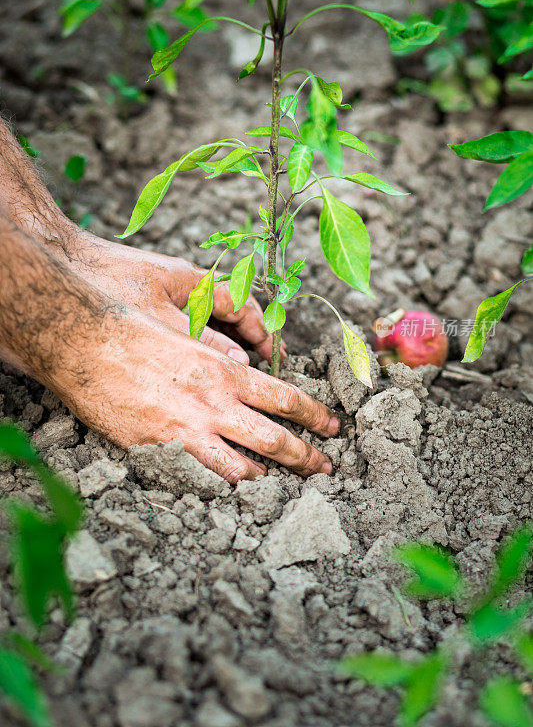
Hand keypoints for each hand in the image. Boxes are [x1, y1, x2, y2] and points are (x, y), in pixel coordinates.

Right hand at [59, 306, 337, 481]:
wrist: (83, 340)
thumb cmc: (133, 325)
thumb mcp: (188, 328)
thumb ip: (219, 351)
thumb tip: (244, 364)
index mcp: (224, 371)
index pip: (285, 398)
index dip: (314, 415)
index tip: (331, 426)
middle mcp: (212, 404)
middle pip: (274, 439)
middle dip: (305, 456)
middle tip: (324, 467)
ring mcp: (185, 431)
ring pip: (242, 468)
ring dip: (268, 478)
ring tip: (284, 487)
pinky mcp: (157, 449)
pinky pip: (199, 476)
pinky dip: (220, 485)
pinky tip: (231, 491)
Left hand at [60, 231, 285, 364]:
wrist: (58, 259)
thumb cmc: (105, 283)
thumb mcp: (158, 320)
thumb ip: (201, 342)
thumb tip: (239, 361)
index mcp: (193, 281)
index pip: (242, 305)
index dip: (261, 330)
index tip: (272, 354)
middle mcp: (183, 284)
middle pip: (229, 311)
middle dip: (247, 337)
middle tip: (261, 365)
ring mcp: (164, 291)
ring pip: (205, 318)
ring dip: (220, 341)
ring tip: (231, 370)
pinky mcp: (146, 300)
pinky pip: (182, 321)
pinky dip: (193, 341)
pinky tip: (190, 363)